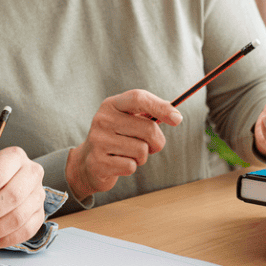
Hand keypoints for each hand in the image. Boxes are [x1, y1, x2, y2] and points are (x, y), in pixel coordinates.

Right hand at [66, 89, 181, 201]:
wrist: (88, 163)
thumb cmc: (118, 138)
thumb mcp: (128, 120)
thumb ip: (150, 114)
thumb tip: (176, 116)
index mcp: (111, 104)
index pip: (138, 98)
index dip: (161, 107)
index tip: (177, 119)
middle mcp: (102, 119)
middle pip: (148, 128)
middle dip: (156, 141)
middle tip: (149, 145)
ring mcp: (98, 141)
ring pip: (142, 150)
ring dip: (142, 156)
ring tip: (128, 154)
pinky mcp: (98, 163)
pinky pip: (131, 166)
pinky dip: (131, 167)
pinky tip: (119, 163)